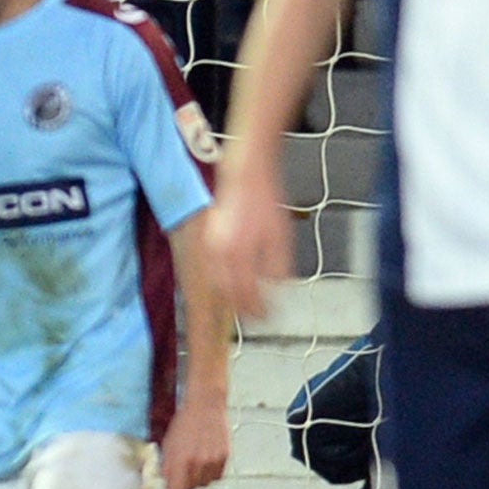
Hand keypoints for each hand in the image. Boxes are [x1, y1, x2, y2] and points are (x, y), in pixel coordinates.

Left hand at [158, 396, 227, 488]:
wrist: (206, 405)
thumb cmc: (184, 423)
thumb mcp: (169, 444)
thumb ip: (167, 467)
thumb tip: (168, 488)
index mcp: (181, 458)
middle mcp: (198, 462)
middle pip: (190, 488)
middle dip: (184, 484)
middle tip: (183, 470)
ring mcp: (214, 460)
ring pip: (205, 484)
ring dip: (198, 479)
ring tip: (196, 460)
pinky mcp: (225, 456)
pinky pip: (217, 476)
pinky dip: (210, 473)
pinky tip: (206, 459)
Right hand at [205, 180, 290, 323]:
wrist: (246, 172)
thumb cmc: (265, 200)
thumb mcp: (281, 236)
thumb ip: (278, 267)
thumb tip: (276, 290)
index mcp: (239, 253)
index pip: (246, 295)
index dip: (258, 311)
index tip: (267, 316)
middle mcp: (220, 252)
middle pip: (227, 295)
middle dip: (242, 309)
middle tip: (256, 315)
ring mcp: (210, 246)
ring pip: (215, 285)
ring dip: (229, 298)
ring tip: (244, 304)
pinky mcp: (206, 240)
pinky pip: (209, 270)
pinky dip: (219, 282)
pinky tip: (231, 283)